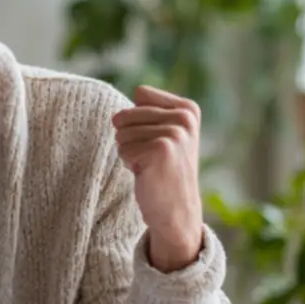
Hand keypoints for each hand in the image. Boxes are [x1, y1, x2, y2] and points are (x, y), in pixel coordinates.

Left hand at [111, 86, 203, 271]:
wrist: (176, 209)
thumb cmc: (163, 169)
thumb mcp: (163, 133)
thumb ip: (143, 112)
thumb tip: (115, 117)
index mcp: (188, 108)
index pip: (140, 94)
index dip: (137, 120)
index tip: (157, 140)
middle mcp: (185, 117)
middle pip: (126, 114)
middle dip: (130, 138)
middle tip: (152, 157)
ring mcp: (175, 133)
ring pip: (122, 133)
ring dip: (130, 152)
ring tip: (150, 165)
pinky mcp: (160, 150)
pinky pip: (123, 149)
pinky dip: (130, 164)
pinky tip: (148, 173)